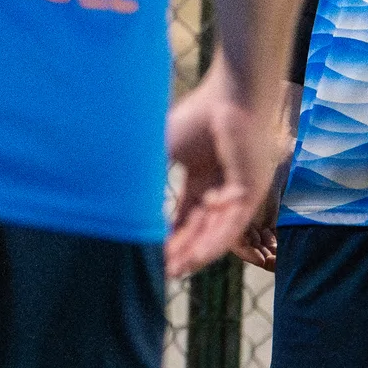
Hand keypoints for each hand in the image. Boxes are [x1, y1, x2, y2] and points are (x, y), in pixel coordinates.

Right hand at [166, 54, 290, 279]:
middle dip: (180, 251)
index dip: (167, 237)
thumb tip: (116, 196)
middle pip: (197, 230)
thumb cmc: (199, 116)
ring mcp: (237, 192)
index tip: (149, 254)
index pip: (183, 217)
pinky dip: (214, 243)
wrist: (233, 96)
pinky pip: (231, 226)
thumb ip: (147, 176)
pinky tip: (196, 258)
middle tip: (161, 271)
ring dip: (195, 254)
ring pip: (215, 233)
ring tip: (176, 271)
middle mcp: (220, 189)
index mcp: (200, 179)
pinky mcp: (251, 192)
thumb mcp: (163, 150)